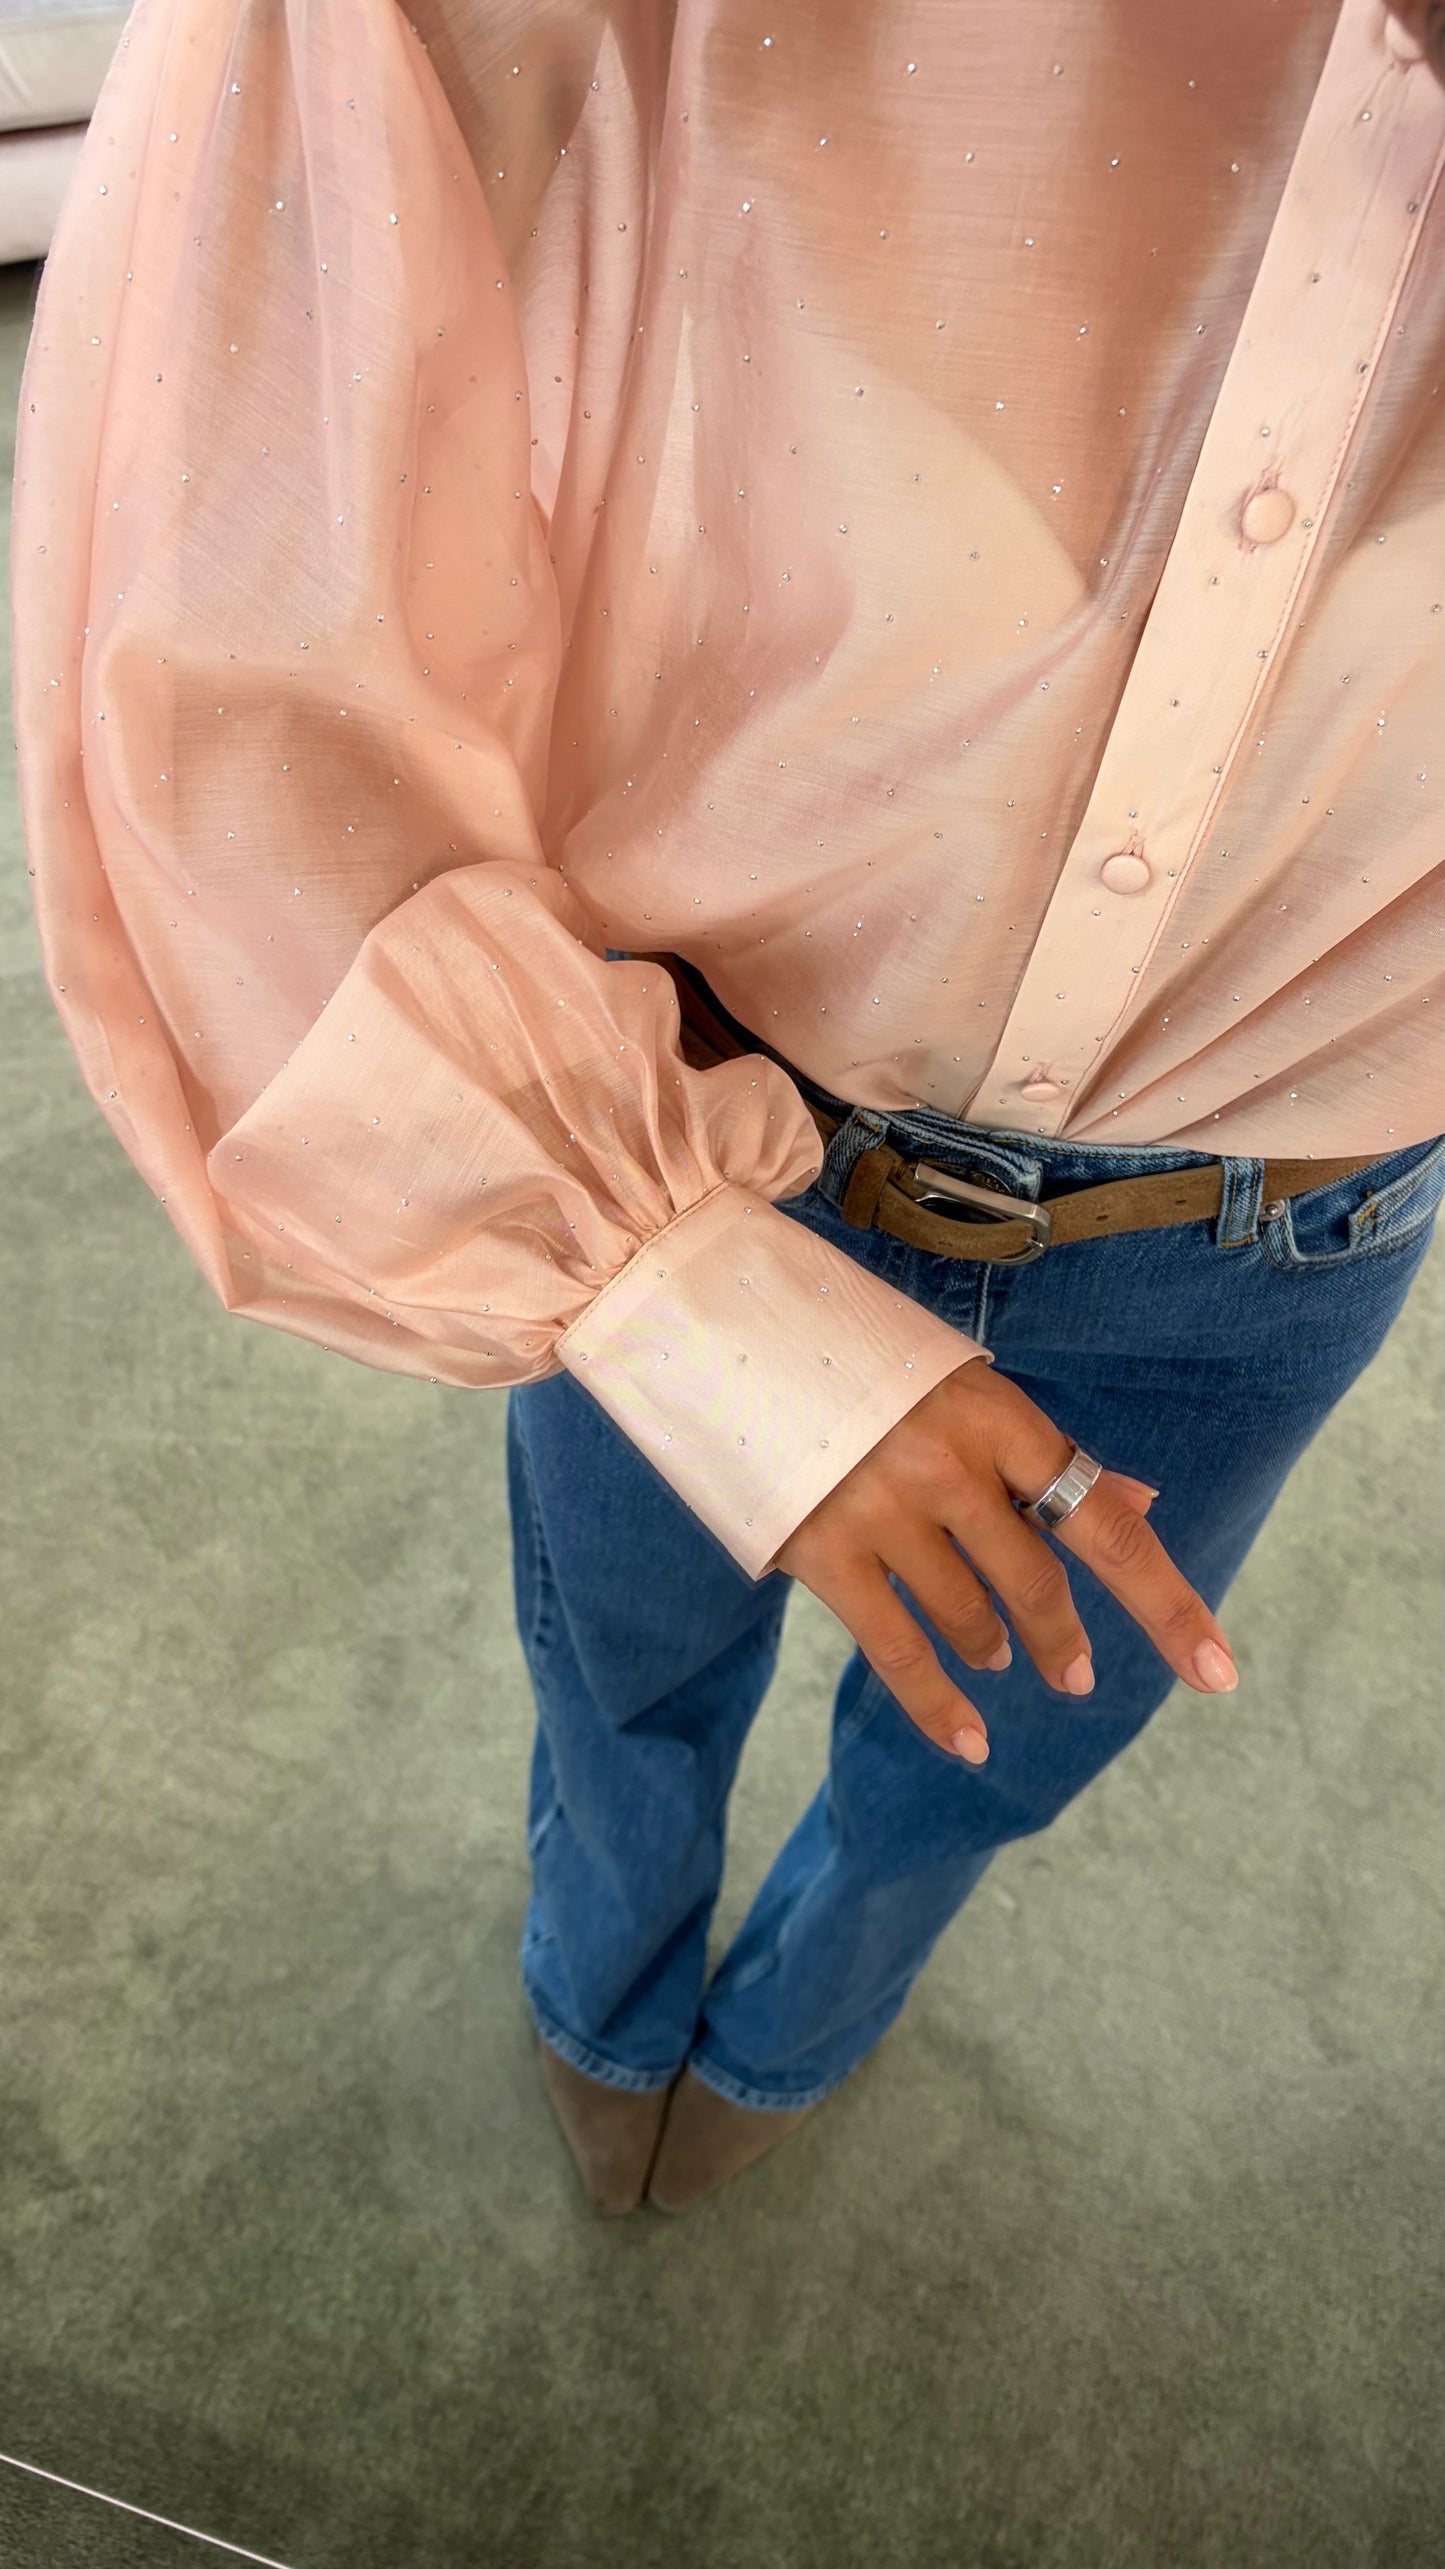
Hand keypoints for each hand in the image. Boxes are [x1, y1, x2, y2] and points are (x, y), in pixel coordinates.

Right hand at [775, 1359, 1236, 1765]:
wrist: (730, 1335)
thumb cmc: (866, 1365)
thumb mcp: (965, 1389)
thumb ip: (1046, 1455)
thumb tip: (1142, 1498)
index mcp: (997, 1415)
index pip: (1106, 1524)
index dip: (1167, 1604)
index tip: (1218, 1672)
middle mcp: (947, 1465)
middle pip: (1035, 1581)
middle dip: (1062, 1638)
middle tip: (1075, 1676)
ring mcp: (882, 1510)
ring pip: (970, 1617)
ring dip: (995, 1647)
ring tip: (998, 1654)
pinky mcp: (822, 1549)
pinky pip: (897, 1651)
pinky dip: (938, 1704)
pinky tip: (969, 1738)